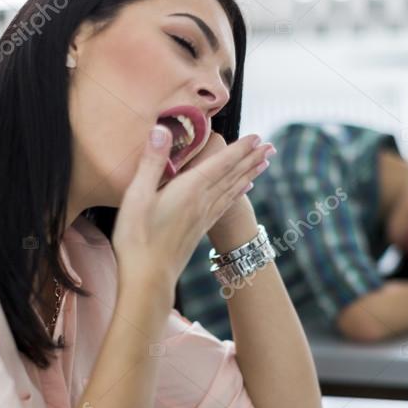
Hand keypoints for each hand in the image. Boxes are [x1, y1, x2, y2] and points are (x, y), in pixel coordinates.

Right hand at [111, 126, 273, 304]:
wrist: (147, 279)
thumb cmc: (137, 239)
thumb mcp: (137, 196)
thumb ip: (151, 162)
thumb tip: (161, 129)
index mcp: (190, 190)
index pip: (221, 163)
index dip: (239, 148)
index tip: (257, 136)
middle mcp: (202, 202)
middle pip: (232, 175)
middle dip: (251, 158)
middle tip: (270, 146)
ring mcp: (203, 217)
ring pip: (232, 190)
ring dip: (249, 173)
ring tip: (264, 163)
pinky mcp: (199, 230)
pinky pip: (225, 205)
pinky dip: (237, 193)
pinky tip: (244, 189)